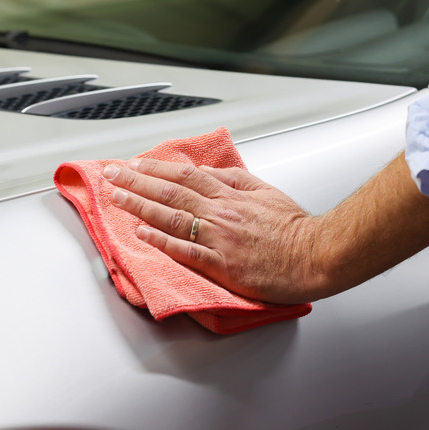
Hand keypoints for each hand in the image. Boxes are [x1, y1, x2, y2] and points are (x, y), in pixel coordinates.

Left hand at [102, 158, 323, 303]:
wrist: (316, 255)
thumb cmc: (294, 228)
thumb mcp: (265, 191)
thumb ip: (233, 179)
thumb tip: (205, 172)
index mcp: (231, 195)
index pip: (185, 176)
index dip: (156, 168)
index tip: (134, 164)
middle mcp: (220, 213)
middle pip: (171, 192)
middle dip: (137, 181)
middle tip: (112, 174)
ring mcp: (219, 239)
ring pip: (172, 217)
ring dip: (141, 205)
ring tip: (118, 197)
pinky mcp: (222, 265)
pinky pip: (185, 251)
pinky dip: (161, 240)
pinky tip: (142, 232)